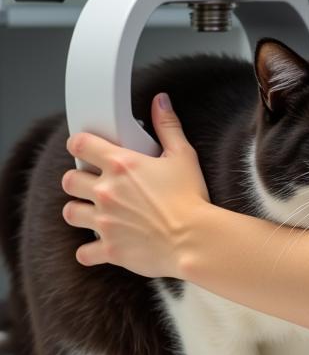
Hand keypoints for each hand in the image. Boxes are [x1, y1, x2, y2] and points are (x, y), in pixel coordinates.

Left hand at [61, 93, 211, 278]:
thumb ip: (168, 126)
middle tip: (94, 182)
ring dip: (80, 211)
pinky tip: (102, 244)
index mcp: (122, 165)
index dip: (79, 143)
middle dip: (78, 180)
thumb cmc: (190, 197)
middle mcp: (106, 192)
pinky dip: (90, 250)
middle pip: (69, 180)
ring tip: (95, 211)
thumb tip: (160, 102)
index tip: (84, 147)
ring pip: (70, 213)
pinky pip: (84, 252)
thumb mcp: (184, 155)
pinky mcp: (108, 249)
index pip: (81, 145)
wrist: (193, 239)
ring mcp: (104, 221)